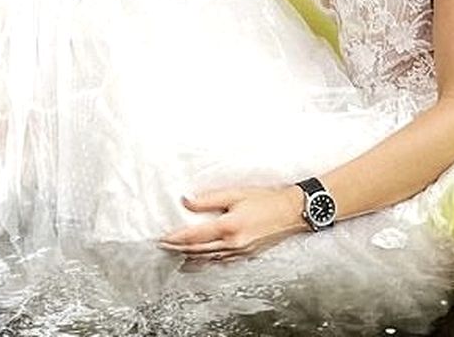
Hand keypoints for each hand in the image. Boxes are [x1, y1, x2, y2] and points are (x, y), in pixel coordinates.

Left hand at [158, 185, 302, 260]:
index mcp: (228, 226)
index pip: (194, 236)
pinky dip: (206, 261)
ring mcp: (239, 252)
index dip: (175, 237)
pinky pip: (220, 261)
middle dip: (178, 249)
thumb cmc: (268, 199)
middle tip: (162, 247)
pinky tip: (199, 260)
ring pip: (207, 258)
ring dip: (189, 257)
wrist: (293, 211)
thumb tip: (187, 201)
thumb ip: (209, 198)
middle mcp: (232, 243)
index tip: (161, 237)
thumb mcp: (237, 193)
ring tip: (175, 254)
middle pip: (197, 250)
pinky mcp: (245, 255)